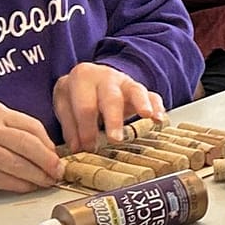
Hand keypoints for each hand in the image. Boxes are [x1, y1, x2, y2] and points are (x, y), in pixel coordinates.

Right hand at [0, 101, 61, 194]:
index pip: (32, 126)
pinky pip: (6, 179)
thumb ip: (14, 133)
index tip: (58, 156)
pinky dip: (21, 185)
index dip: (49, 144)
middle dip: (48, 161)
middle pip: (29, 144)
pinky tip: (29, 187)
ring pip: (19, 164)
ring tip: (47, 181)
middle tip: (59, 171)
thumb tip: (49, 152)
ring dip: (38, 176)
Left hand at [51, 61, 165, 153]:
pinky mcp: (139, 90)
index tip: (87, 147)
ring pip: (135, 91)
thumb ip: (70, 126)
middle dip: (113, 120)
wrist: (87, 78)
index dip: (86, 129)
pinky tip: (159, 119)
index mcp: (83, 77)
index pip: (86, 106)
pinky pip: (152, 95)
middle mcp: (106, 76)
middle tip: (115, 139)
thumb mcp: (64, 105)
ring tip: (146, 116)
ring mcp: (125, 82)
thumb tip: (78, 147)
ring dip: (141, 105)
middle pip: (111, 98)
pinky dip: (157, 106)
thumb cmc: (75, 95)